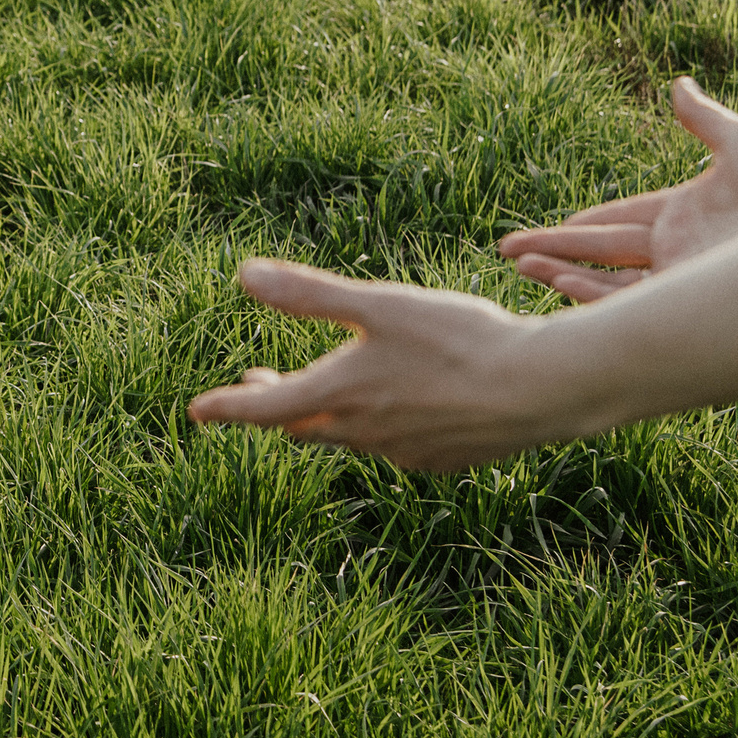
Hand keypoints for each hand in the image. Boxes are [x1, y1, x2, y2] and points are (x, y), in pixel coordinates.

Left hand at [187, 259, 587, 471]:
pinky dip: (382, 427)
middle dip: (276, 406)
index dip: (226, 407)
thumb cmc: (458, 339)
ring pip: (349, 438)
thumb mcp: (377, 305)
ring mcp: (402, 454)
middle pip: (302, 426)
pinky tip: (401, 407)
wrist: (540, 389)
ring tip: (329, 392)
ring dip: (329, 416)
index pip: (262, 409)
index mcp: (338, 394)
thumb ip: (309, 294)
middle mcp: (362, 434)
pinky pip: (396, 447)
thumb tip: (244, 276)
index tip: (197, 410)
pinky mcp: (441, 461)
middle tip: (258, 387)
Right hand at [498, 77, 737, 301]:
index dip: (580, 226)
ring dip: (563, 274)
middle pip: (601, 252)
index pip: (618, 222)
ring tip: (522, 269)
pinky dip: (593, 296)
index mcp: (683, 214)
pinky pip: (632, 302)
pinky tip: (561, 284)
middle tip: (508, 253)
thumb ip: (703, 119)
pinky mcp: (693, 295)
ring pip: (608, 281)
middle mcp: (678, 249)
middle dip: (554, 252)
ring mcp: (684, 276)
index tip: (545, 231)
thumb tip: (679, 85)